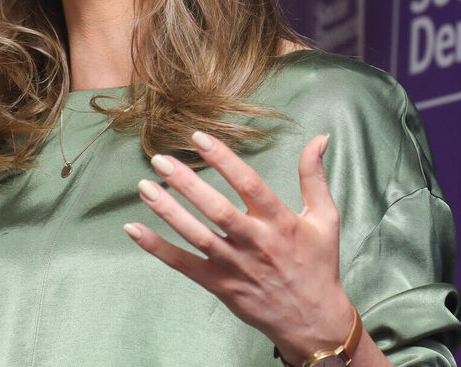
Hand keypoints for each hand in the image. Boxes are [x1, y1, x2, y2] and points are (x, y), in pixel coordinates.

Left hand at [124, 131, 353, 363]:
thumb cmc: (318, 265)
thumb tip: (319, 139)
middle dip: (186, 183)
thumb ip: (314, 176)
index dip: (224, 159)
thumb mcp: (325, 218)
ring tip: (145, 187)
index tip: (199, 138)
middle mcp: (256, 243)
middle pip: (216, 209)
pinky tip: (135, 229)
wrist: (313, 321)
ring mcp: (235, 266)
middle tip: (160, 160)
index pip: (249, 184)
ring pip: (196, 235)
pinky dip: (158, 248)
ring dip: (168, 211)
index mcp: (280, 222)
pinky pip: (184, 265)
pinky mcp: (220, 285)